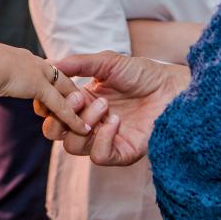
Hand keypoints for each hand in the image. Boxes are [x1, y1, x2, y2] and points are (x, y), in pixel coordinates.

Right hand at [0, 40, 91, 136]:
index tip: (50, 90)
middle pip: (56, 75)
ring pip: (62, 89)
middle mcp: (29, 61)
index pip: (38, 69)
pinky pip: (59, 104)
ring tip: (85, 115)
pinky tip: (82, 127)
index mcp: (14, 57)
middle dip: (67, 90)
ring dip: (73, 103)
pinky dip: (71, 117)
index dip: (45, 81)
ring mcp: (35, 71)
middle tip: (79, 102)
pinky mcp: (38, 85)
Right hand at [37, 51, 188, 165]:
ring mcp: (104, 139)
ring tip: (105, 105)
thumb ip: (78, 63)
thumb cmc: (143, 73)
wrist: (172, 87)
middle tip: (79, 98)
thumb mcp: (107, 62)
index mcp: (82, 101)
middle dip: (61, 115)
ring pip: (73, 146)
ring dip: (84, 123)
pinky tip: (116, 121)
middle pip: (54, 132)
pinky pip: (99, 157)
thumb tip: (50, 63)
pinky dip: (103, 139)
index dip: (47, 103)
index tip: (55, 89)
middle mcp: (89, 122)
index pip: (51, 110)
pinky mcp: (122, 153)